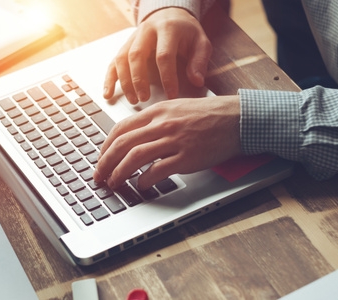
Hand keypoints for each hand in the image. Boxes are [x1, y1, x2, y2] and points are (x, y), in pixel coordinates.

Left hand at [93, 95, 241, 189]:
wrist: (238, 119)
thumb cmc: (210, 115)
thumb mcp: (177, 108)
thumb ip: (156, 119)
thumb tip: (135, 135)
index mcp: (158, 111)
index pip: (122, 128)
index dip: (106, 146)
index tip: (101, 157)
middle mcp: (163, 124)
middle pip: (123, 144)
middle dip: (105, 162)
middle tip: (99, 176)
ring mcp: (175, 140)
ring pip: (135, 157)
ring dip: (120, 173)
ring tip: (114, 183)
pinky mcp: (187, 157)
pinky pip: (158, 170)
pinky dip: (145, 180)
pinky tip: (141, 186)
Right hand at [103, 7, 211, 103]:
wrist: (170, 14)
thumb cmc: (186, 32)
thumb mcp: (200, 42)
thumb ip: (199, 61)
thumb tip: (196, 80)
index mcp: (167, 29)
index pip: (164, 55)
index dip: (167, 76)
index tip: (171, 94)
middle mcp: (146, 31)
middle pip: (137, 55)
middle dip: (139, 79)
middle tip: (145, 98)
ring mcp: (133, 38)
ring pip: (122, 58)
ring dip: (125, 81)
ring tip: (133, 99)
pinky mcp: (125, 45)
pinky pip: (114, 62)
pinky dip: (109, 78)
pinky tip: (108, 93)